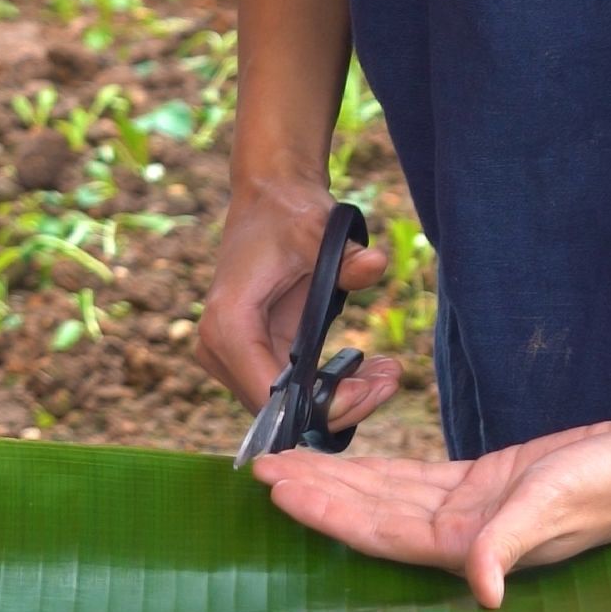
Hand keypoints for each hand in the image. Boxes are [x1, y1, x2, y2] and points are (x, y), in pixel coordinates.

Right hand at [198, 177, 399, 429]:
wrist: (271, 201)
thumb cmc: (289, 215)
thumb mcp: (321, 232)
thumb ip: (347, 256)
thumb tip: (375, 265)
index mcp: (229, 322)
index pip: (268, 392)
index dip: (320, 404)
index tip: (370, 389)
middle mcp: (219, 349)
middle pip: (278, 410)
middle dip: (339, 406)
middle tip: (391, 380)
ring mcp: (231, 358)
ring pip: (285, 408)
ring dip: (339, 401)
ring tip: (389, 374)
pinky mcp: (250, 357)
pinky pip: (289, 392)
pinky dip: (329, 389)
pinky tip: (370, 370)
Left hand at [250, 415, 610, 606]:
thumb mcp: (560, 500)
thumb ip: (512, 542)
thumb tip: (483, 591)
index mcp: (472, 544)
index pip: (379, 532)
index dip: (328, 513)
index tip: (281, 490)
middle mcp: (464, 534)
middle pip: (371, 515)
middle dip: (318, 494)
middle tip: (260, 468)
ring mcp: (475, 508)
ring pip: (389, 495)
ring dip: (341, 480)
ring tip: (289, 463)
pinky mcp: (490, 481)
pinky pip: (420, 476)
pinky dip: (383, 469)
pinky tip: (353, 461)